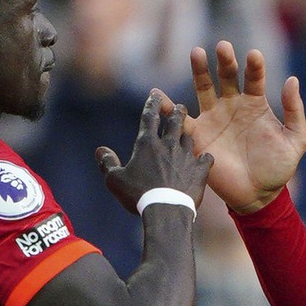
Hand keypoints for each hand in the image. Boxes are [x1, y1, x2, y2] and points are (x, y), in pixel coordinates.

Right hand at [96, 90, 212, 213]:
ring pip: (189, 138)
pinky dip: (204, 158)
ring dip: (188, 134)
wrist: (166, 211)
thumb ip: (107, 163)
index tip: (155, 94)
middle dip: (177, 111)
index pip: (150, 116)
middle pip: (175, 121)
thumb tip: (100, 150)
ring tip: (187, 133)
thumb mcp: (115, 180)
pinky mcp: (200, 170)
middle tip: (180, 106)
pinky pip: (206, 158)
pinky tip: (204, 159)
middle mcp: (169, 145)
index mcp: (147, 143)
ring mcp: (187, 156)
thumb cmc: (138, 196)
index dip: (152, 104)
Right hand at [174, 41, 305, 213]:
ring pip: (204, 88)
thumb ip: (295, 111)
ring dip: (200, 70)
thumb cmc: (279, 168)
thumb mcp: (296, 140)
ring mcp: (214, 118)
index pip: (254, 78)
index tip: (254, 55)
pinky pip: (181, 120)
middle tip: (223, 46)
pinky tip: (159, 95)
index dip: (254, 66)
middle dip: (225, 60)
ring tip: (197, 52)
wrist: (258, 195)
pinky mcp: (199, 136)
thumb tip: (292, 79)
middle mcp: (233, 105)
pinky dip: (169, 107)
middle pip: (226, 76)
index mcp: (256, 103)